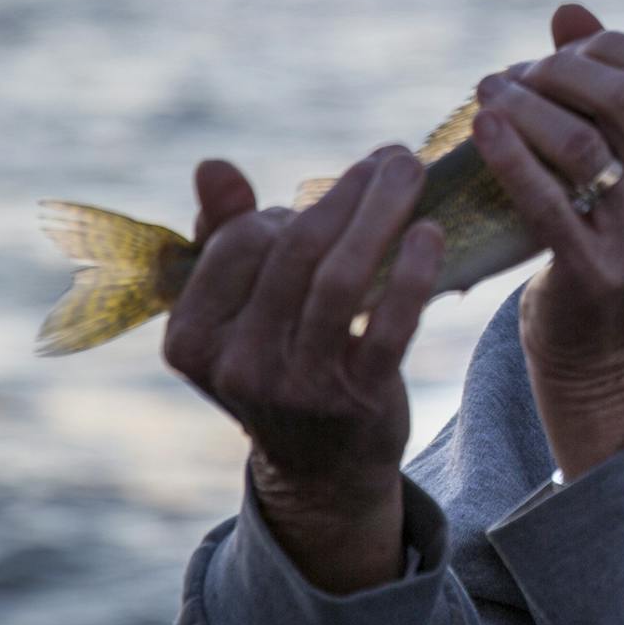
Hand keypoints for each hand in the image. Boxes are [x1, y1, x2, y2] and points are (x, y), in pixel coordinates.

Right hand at [162, 145, 444, 592]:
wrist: (323, 467)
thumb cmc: (279, 360)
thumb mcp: (238, 309)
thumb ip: (221, 233)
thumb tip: (212, 165)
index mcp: (192, 338)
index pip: (240, 243)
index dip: (285, 212)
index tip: (323, 203)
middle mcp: (237, 365)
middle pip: (295, 251)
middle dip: (348, 193)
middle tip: (391, 157)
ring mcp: (296, 386)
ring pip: (341, 278)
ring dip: (382, 214)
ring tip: (410, 173)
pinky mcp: (357, 399)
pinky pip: (389, 323)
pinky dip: (413, 272)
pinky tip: (431, 232)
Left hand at [470, 3, 623, 477]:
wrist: (607, 361)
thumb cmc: (616, 247)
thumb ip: (611, 91)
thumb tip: (569, 10)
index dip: (609, 46)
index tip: (560, 51)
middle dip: (561, 69)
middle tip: (516, 72)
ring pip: (581, 139)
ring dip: (525, 102)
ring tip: (489, 93)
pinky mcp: (599, 273)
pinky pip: (544, 194)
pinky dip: (508, 150)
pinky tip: (481, 127)